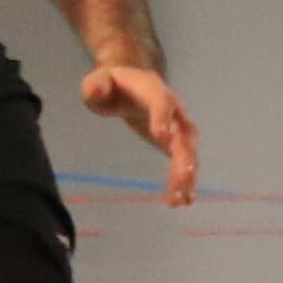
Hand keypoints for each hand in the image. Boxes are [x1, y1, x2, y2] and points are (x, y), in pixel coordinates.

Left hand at [82, 65, 197, 204]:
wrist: (128, 85)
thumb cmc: (109, 85)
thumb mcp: (96, 82)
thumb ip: (95, 86)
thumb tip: (98, 91)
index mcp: (151, 88)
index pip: (160, 101)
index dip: (162, 117)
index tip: (162, 138)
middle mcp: (172, 107)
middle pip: (182, 130)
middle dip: (184, 154)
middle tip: (183, 177)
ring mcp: (177, 125)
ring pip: (188, 150)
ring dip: (187, 173)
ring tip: (182, 199)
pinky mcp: (175, 142)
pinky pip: (184, 161)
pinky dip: (185, 180)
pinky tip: (183, 200)